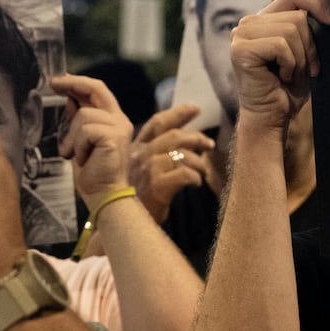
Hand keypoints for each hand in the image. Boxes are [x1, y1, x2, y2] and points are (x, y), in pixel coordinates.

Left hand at [52, 72, 141, 201]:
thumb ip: (80, 121)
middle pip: (96, 89)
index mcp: (113, 121)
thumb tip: (71, 101)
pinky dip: (78, 146)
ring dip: (73, 137)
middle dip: (73, 83)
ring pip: (83, 115)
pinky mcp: (113, 137)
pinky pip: (85, 131)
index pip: (98, 92)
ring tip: (76, 155)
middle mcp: (119, 120)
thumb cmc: (94, 175)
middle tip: (53, 83)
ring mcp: (118, 127)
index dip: (78, 83)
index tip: (59, 81)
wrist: (104, 196)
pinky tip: (83, 159)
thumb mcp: (80, 142)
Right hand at [126, 101, 216, 222]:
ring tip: (202, 171)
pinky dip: (195, 177)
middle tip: (209, 144)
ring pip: (181, 154)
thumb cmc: (134, 198)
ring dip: (198, 161)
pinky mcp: (156, 186)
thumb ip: (155, 154)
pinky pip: (185, 174)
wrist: (121, 222)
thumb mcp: (140, 170)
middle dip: (195, 137)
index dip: (178, 113)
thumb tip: (186, 143)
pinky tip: (196, 183)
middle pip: (174, 135)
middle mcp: (139, 155)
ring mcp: (147, 169)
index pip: (158, 123)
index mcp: (135, 148)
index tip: (195, 108)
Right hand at [230, 0, 329, 131]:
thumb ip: (306, 28)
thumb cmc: (287, 89)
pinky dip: (290, 66)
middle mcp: (248, 23)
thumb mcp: (303, 53)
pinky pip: (281, 46)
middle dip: (309, 47)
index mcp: (263, 20)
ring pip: (291, 31)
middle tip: (302, 71)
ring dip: (299, 59)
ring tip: (289, 75)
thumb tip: (329, 13)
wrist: (271, 118)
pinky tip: (280, 78)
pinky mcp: (241, 49)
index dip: (317, 3)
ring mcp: (241, 34)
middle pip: (298, 17)